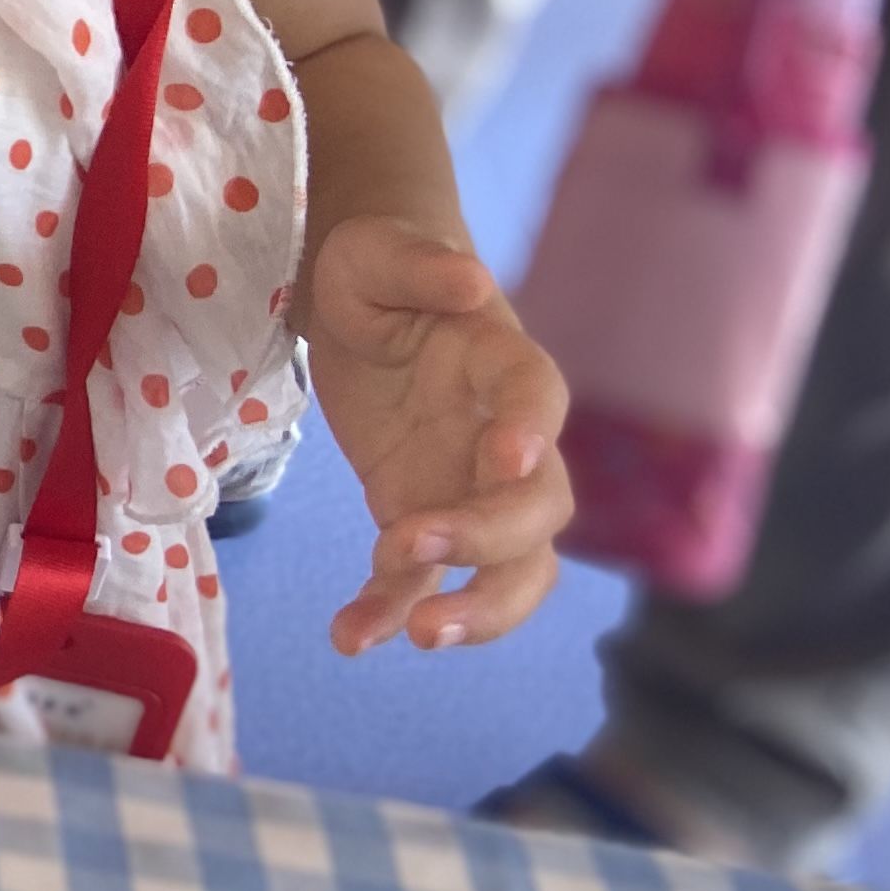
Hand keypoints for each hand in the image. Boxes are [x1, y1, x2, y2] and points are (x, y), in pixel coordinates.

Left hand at [307, 217, 572, 655]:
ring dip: (477, 609)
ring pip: (511, 568)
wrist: (360, 304)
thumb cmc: (377, 267)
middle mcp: (506, 439)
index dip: (530, 429)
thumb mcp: (378, 252)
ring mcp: (470, 490)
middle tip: (414, 546)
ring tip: (415, 634)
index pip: (537, 399)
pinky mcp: (421, 518)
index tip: (509, 456)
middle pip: (540, 506)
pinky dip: (390, 612)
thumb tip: (469, 281)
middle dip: (491, 538)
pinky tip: (350, 638)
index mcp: (504, 363)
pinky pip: (422, 582)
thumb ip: (420, 265)